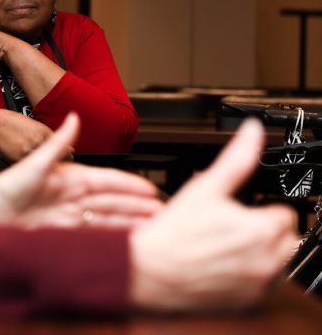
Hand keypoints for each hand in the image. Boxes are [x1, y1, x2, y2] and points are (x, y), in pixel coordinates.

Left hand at [0, 113, 162, 228]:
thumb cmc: (6, 186)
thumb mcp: (35, 163)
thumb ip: (57, 144)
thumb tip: (74, 117)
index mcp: (70, 178)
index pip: (108, 182)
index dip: (130, 186)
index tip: (152, 191)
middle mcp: (73, 197)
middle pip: (114, 202)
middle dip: (139, 207)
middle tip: (164, 214)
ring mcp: (69, 215)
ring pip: (108, 219)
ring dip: (130, 223)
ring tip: (153, 229)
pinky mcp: (62, 232)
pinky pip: (93, 234)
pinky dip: (111, 237)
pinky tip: (126, 242)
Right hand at [130, 119, 297, 311]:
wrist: (150, 271)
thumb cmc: (174, 232)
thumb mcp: (204, 187)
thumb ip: (236, 158)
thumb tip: (253, 131)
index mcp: (263, 230)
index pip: (283, 214)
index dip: (258, 209)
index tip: (237, 212)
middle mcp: (269, 261)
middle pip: (285, 240)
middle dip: (264, 233)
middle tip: (229, 229)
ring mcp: (259, 285)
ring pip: (275, 264)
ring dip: (259, 256)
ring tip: (223, 247)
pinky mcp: (248, 303)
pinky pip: (261, 286)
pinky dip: (247, 277)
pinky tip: (220, 266)